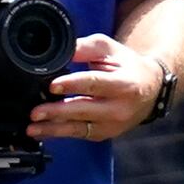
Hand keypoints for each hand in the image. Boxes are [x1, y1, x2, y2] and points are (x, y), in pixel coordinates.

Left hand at [30, 32, 165, 140]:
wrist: (150, 90)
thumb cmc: (128, 66)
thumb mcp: (111, 50)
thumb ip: (87, 48)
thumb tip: (64, 50)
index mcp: (124, 84)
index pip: (95, 84)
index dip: (73, 84)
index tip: (53, 85)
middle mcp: (120, 108)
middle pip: (84, 109)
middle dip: (57, 112)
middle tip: (35, 112)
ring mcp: (113, 125)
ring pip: (80, 128)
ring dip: (54, 129)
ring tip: (33, 128)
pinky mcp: (105, 134)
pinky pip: (80, 134)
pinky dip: (61, 133)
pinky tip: (45, 131)